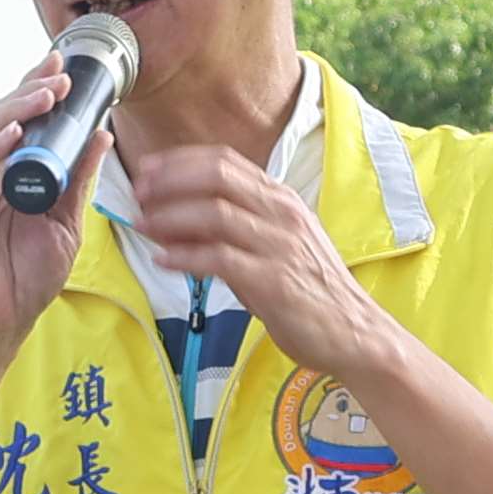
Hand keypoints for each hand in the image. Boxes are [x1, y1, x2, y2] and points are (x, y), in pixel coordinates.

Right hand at [0, 59, 93, 353]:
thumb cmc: (24, 281)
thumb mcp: (66, 223)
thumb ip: (79, 180)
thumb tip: (101, 135)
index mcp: (12, 178)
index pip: (23, 123)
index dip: (38, 91)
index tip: (64, 66)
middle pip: (1, 119)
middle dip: (30, 90)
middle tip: (60, 72)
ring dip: (16, 109)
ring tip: (46, 94)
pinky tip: (16, 132)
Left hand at [116, 139, 376, 386]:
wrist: (354, 333)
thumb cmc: (310, 291)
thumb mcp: (274, 246)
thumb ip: (233, 229)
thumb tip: (176, 221)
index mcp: (281, 200)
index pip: (225, 160)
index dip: (180, 161)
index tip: (147, 169)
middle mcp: (282, 213)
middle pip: (216, 177)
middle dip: (169, 181)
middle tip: (138, 194)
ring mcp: (279, 245)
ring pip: (214, 213)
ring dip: (170, 217)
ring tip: (142, 225)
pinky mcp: (273, 280)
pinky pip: (219, 258)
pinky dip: (184, 256)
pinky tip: (163, 260)